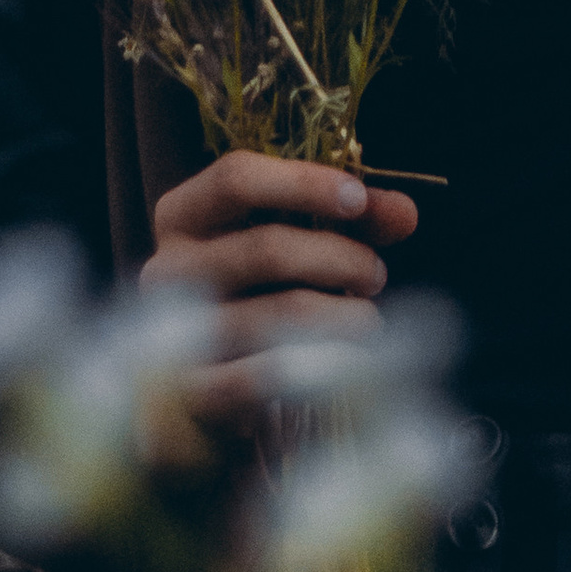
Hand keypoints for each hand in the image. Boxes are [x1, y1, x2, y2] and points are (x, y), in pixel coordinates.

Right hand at [142, 151, 419, 426]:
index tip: (358, 199)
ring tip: (369, 322)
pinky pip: (272, 374)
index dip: (303, 183)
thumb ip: (350, 220)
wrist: (215, 389)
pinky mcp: (196, 393)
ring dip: (347, 316)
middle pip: (267, 248)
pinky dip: (327, 365)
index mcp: (182, 216)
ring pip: (282, 313)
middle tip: (376, 276)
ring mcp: (177, 334)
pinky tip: (353, 363)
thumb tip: (403, 212)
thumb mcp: (297, 243)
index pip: (235, 178)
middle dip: (341, 259)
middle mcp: (167, 269)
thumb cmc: (260, 296)